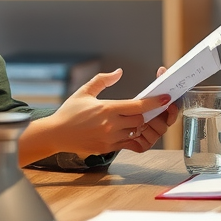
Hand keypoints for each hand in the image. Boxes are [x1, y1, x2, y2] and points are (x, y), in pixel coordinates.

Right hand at [46, 69, 171, 158]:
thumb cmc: (69, 112)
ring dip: (138, 126)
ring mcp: (109, 139)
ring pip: (135, 132)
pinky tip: (128, 131)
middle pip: (140, 120)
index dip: (154, 102)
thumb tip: (119, 72)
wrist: (55, 134)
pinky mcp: (107, 149)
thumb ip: (103, 80)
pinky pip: (127, 144)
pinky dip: (131, 138)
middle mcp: (111, 125)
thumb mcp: (84, 91)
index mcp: (107, 108)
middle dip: (145, 114)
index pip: (137, 105)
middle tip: (148, 108)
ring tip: (137, 118)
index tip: (165, 98)